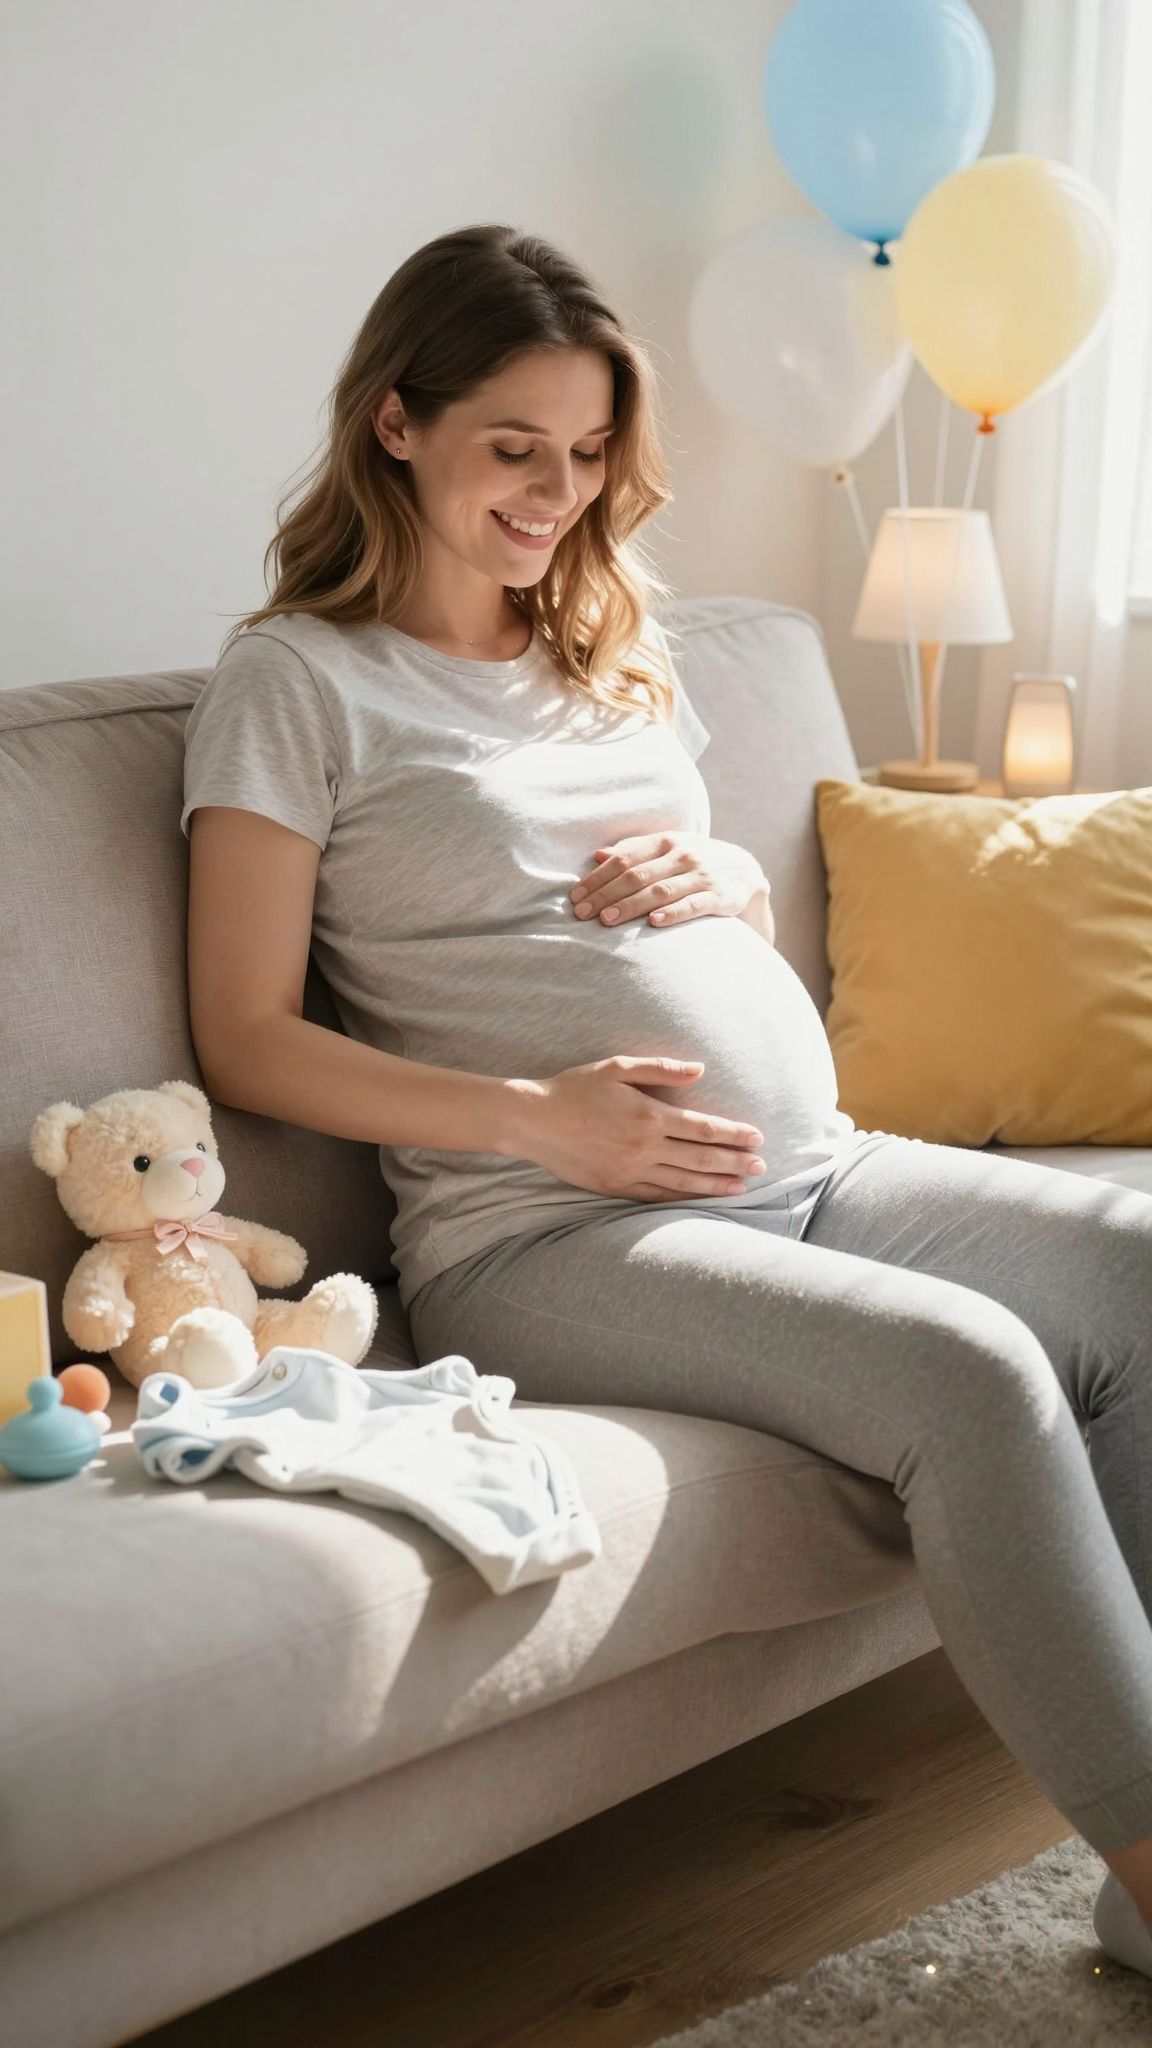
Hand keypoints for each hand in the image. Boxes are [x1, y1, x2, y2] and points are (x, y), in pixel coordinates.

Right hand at [504, 1057, 767, 1199]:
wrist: (534, 1120)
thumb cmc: (575, 1088)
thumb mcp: (617, 1067)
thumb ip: (661, 1069)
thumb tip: (700, 1070)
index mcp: (649, 1115)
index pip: (703, 1128)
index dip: (734, 1134)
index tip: (757, 1138)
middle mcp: (644, 1147)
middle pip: (701, 1159)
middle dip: (735, 1162)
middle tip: (762, 1166)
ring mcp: (630, 1170)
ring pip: (684, 1181)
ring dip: (717, 1184)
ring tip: (742, 1186)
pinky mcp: (616, 1187)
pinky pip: (657, 1196)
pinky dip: (683, 1198)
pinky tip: (701, 1198)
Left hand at [570, 831, 765, 927]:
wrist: (746, 871)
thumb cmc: (694, 862)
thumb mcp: (667, 849)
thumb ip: (634, 851)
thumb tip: (597, 855)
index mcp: (666, 841)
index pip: (625, 858)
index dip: (598, 878)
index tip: (575, 896)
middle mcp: (683, 855)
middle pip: (637, 876)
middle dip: (606, 895)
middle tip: (583, 913)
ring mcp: (702, 875)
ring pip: (661, 891)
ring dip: (631, 906)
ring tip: (607, 920)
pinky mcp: (720, 897)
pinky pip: (693, 905)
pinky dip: (673, 913)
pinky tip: (653, 923)